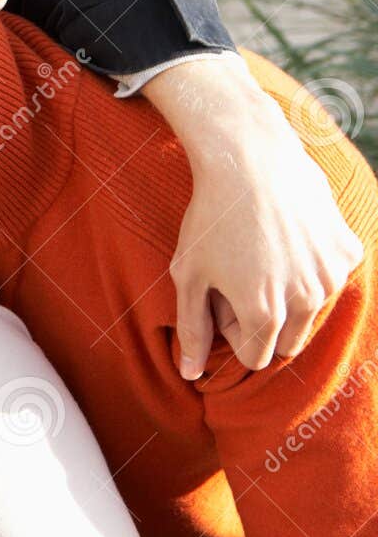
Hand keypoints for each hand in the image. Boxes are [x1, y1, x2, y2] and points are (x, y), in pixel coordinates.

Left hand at [146, 60, 362, 377]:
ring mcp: (331, 276)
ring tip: (260, 260)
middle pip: (286, 343)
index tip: (221, 302)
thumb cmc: (209, 219)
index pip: (255, 358)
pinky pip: (329, 279)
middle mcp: (305, 301)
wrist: (251, 161)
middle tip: (239, 281)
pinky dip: (310, 269)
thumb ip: (192, 329)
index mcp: (263, 314)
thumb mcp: (188, 275)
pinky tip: (287, 240)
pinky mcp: (348, 251)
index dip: (233, 333)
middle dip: (263, 324)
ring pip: (311, 314)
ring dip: (289, 300)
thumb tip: (190, 375)